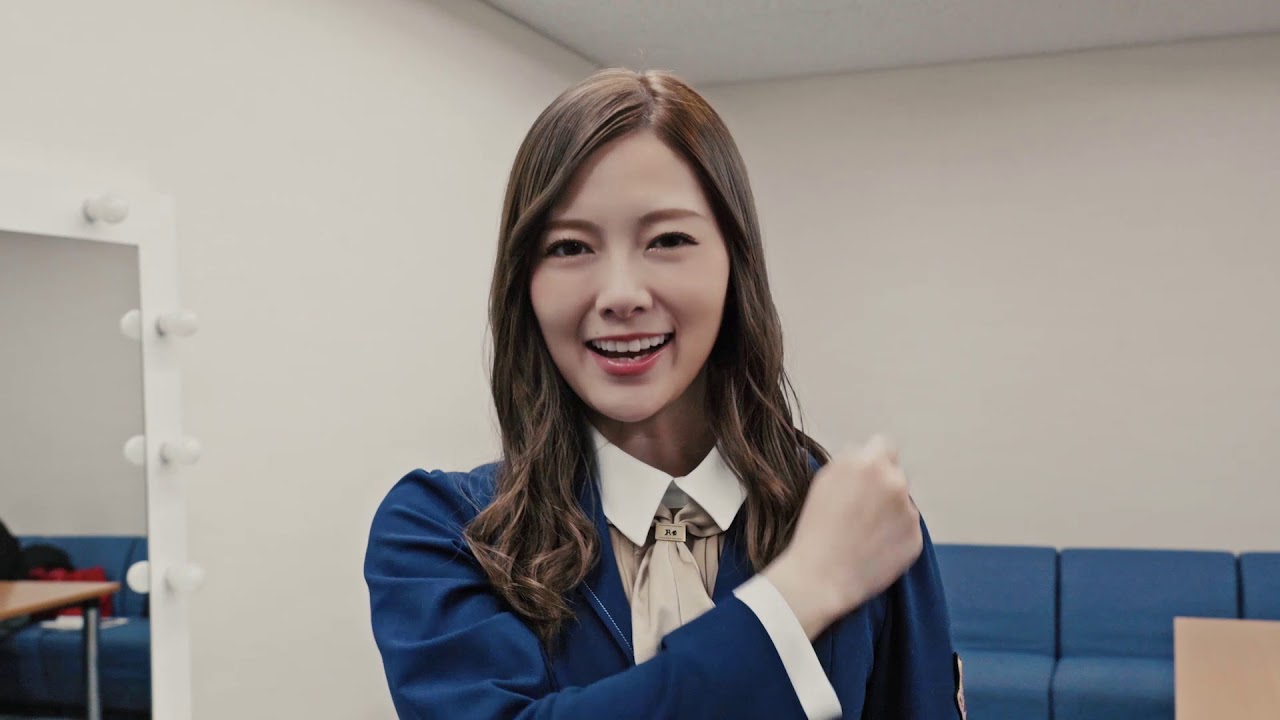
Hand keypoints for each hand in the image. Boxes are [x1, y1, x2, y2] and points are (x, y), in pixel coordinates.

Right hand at [764, 435, 922, 638]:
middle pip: (895, 474)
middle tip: (861, 509)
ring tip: (864, 533)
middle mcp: (895, 482)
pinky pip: (907, 529)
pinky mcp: (916, 538)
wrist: (821, 576)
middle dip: (882, 486)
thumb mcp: (823, 481)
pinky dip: (895, 535)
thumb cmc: (815, 528)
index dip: (872, 459)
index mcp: (869, 463)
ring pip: (902, 503)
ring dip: (890, 511)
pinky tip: (873, 548)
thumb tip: (866, 459)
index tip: (864, 476)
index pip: (884, 445)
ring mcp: (909, 511)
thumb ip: (850, 463)